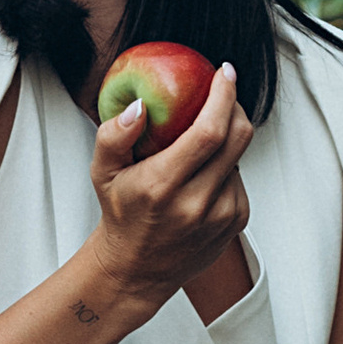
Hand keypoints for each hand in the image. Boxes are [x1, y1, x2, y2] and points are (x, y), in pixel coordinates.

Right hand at [87, 57, 252, 313]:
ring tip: (200, 143)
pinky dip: (226, 166)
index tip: (224, 72)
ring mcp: (221, 215)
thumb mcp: (102, 173)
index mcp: (163, 185)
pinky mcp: (236, 223)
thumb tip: (138, 105)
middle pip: (237, 138)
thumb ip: (113, 136)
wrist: (137, 270)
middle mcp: (197, 203)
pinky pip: (240, 178)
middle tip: (223, 91)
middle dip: (235, 106)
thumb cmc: (121, 214)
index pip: (208, 132)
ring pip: (239, 156)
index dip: (223, 96)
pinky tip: (203, 174)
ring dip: (227, 139)